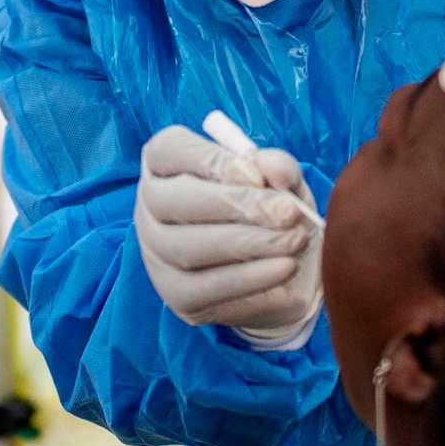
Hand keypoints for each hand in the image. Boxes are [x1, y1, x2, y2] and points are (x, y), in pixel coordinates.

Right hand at [135, 125, 323, 349]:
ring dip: (249, 243)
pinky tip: (285, 268)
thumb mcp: (280, 181)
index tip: (259, 176)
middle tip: (289, 212)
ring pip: (188, 247)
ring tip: (294, 241)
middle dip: (237, 205)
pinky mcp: (176, 294)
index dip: (212, 161)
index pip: (167, 151)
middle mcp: (150, 205)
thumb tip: (272, 168)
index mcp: (165, 163)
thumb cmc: (269, 210)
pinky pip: (205, 287)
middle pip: (175, 200)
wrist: (282, 268)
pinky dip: (250, 277)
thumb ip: (278, 168)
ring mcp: (156, 252)